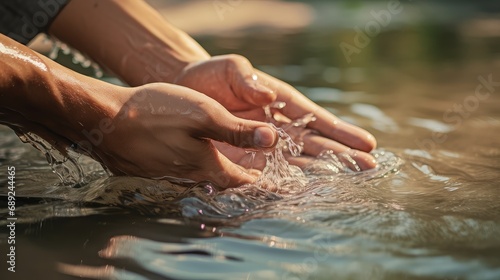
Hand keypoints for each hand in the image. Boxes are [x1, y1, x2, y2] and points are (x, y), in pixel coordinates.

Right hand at [76, 83, 276, 187]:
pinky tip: (193, 158)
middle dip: (243, 181)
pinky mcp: (151, 171)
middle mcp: (188, 178)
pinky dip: (197, 169)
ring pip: (203, 180)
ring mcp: (167, 177)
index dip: (263, 181)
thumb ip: (238, 131)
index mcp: (206, 166)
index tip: (277, 183)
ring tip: (232, 168)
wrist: (102, 120)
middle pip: (223, 184)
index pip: (244, 182)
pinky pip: (182, 175)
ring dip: (220, 175)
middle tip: (259, 176)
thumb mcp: (204, 114)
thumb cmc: (154, 113)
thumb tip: (272, 140)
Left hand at [174, 54, 376, 169]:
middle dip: (342, 155)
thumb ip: (249, 80)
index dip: (340, 130)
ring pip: (298, 161)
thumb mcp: (232, 69)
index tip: (367, 142)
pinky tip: (303, 193)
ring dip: (322, 172)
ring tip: (349, 181)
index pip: (315, 118)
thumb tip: (270, 95)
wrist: (184, 91)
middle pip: (314, 143)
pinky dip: (285, 184)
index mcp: (280, 101)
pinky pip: (267, 174)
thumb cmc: (212, 75)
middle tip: (370, 168)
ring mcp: (262, 144)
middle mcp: (277, 126)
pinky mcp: (243, 159)